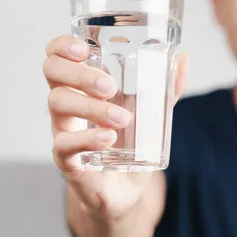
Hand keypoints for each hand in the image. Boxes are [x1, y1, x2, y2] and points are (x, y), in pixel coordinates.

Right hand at [43, 34, 188, 219]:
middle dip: (79, 74)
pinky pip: (64, 145)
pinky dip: (87, 139)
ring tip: (122, 118)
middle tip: (110, 86)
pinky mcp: (67, 160)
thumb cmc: (130, 142)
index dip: (63, 47)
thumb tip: (183, 60)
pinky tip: (108, 138)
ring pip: (58, 105)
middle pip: (52, 73)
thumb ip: (165, 88)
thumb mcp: (150, 112)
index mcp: (81, 86)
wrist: (125, 189)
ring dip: (91, 107)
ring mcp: (63, 131)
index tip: (84, 49)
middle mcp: (67, 104)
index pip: (57, 56)